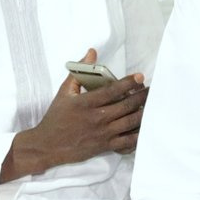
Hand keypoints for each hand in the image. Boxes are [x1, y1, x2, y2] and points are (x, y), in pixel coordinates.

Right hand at [3, 48, 148, 180]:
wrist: (48, 145)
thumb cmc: (56, 118)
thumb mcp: (64, 92)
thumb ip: (79, 72)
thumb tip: (92, 53)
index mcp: (86, 103)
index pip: (112, 90)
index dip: (129, 82)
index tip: (140, 76)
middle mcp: (97, 118)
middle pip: (126, 105)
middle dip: (142, 96)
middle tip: (151, 90)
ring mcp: (102, 133)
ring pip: (130, 123)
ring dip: (143, 113)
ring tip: (152, 105)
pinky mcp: (105, 146)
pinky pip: (127, 142)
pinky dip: (138, 135)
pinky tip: (144, 128)